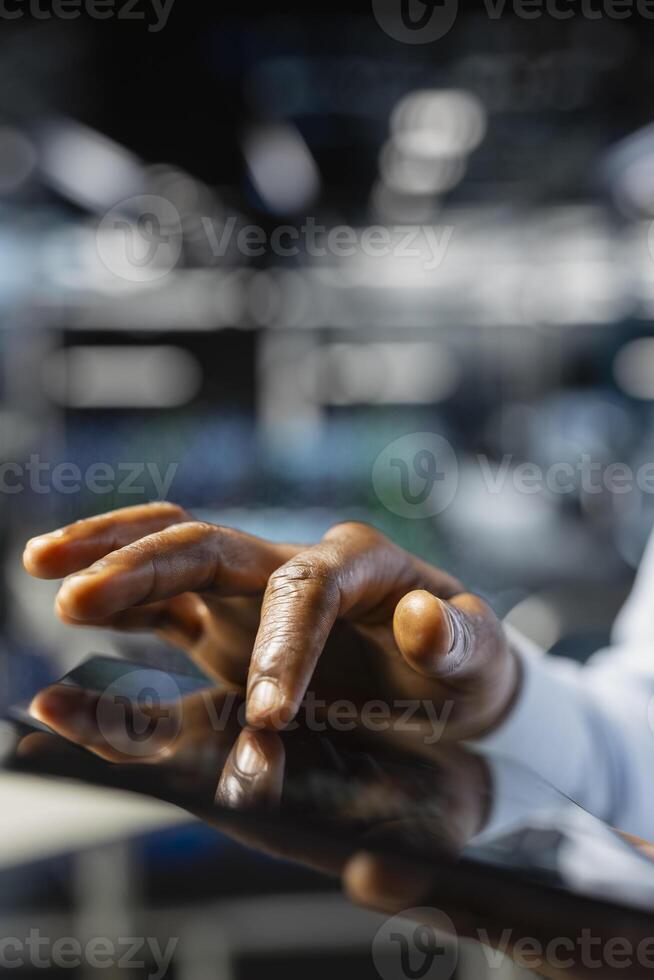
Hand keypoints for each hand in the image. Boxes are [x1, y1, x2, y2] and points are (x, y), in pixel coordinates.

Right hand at [24, 502, 516, 741]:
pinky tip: (66, 596)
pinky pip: (164, 598)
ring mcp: (255, 588)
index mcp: (358, 561)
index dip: (281, 644)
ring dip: (109, 553)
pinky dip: (118, 596)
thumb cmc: (463, 662)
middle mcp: (296, 561)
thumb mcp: (478, 656)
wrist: (444, 668)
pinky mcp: (229, 618)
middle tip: (77, 598)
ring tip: (42, 561)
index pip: (305, 586)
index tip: (270, 719)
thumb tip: (418, 618)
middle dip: (144, 568)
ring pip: (172, 548)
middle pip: (210, 542)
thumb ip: (456, 640)